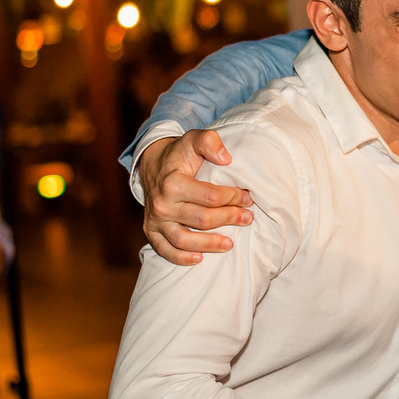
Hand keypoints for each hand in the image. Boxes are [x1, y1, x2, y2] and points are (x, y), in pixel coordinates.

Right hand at [139, 132, 254, 264]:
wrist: (153, 164)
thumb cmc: (180, 154)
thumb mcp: (194, 139)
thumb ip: (210, 142)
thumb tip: (226, 158)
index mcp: (173, 182)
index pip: (211, 197)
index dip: (233, 198)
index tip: (247, 198)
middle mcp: (162, 203)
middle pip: (202, 219)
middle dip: (229, 219)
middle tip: (247, 218)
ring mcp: (155, 219)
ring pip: (184, 239)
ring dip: (209, 244)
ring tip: (230, 244)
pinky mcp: (151, 231)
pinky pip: (165, 250)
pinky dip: (181, 258)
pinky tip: (200, 258)